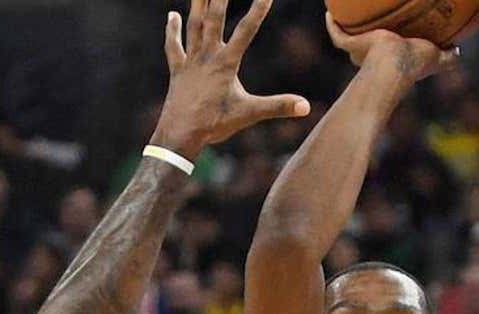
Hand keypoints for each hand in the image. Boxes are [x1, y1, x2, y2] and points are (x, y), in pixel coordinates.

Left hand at [152, 0, 310, 157]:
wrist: (179, 136)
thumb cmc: (214, 125)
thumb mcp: (249, 114)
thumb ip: (278, 106)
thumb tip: (306, 106)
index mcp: (226, 63)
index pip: (247, 30)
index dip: (258, 9)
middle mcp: (207, 56)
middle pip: (214, 18)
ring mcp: (190, 61)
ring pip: (194, 26)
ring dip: (197, 4)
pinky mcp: (177, 71)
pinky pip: (173, 46)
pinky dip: (172, 30)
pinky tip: (171, 14)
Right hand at [325, 15, 456, 83]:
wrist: (393, 63)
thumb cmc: (415, 63)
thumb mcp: (437, 57)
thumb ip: (448, 56)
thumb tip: (459, 50)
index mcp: (392, 60)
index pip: (389, 52)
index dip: (391, 46)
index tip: (394, 37)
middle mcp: (372, 59)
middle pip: (366, 48)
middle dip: (367, 39)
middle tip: (371, 25)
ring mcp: (358, 52)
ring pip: (350, 39)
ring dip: (347, 28)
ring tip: (348, 14)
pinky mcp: (350, 44)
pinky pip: (336, 32)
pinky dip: (332, 23)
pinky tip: (330, 11)